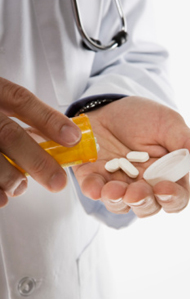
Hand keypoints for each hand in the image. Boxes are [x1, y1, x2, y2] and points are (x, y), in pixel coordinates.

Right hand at [0, 77, 81, 207]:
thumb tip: (66, 140)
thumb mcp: (0, 103)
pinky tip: (2, 198)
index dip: (48, 120)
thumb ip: (26, 118)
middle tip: (58, 183)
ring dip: (10, 177)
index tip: (74, 139)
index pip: (21, 100)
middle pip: (7, 133)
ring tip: (21, 187)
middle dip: (36, 160)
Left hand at [73, 96, 189, 217]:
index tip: (165, 188)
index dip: (172, 198)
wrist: (108, 104)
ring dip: (117, 201)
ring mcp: (117, 184)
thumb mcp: (170, 126)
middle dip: (143, 201)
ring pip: (120, 205)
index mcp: (166, 175)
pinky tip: (94, 186)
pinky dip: (94, 190)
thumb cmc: (143, 117)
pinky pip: (93, 191)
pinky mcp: (92, 178)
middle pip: (148, 207)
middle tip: (136, 191)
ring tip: (112, 190)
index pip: (175, 198)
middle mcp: (143, 185)